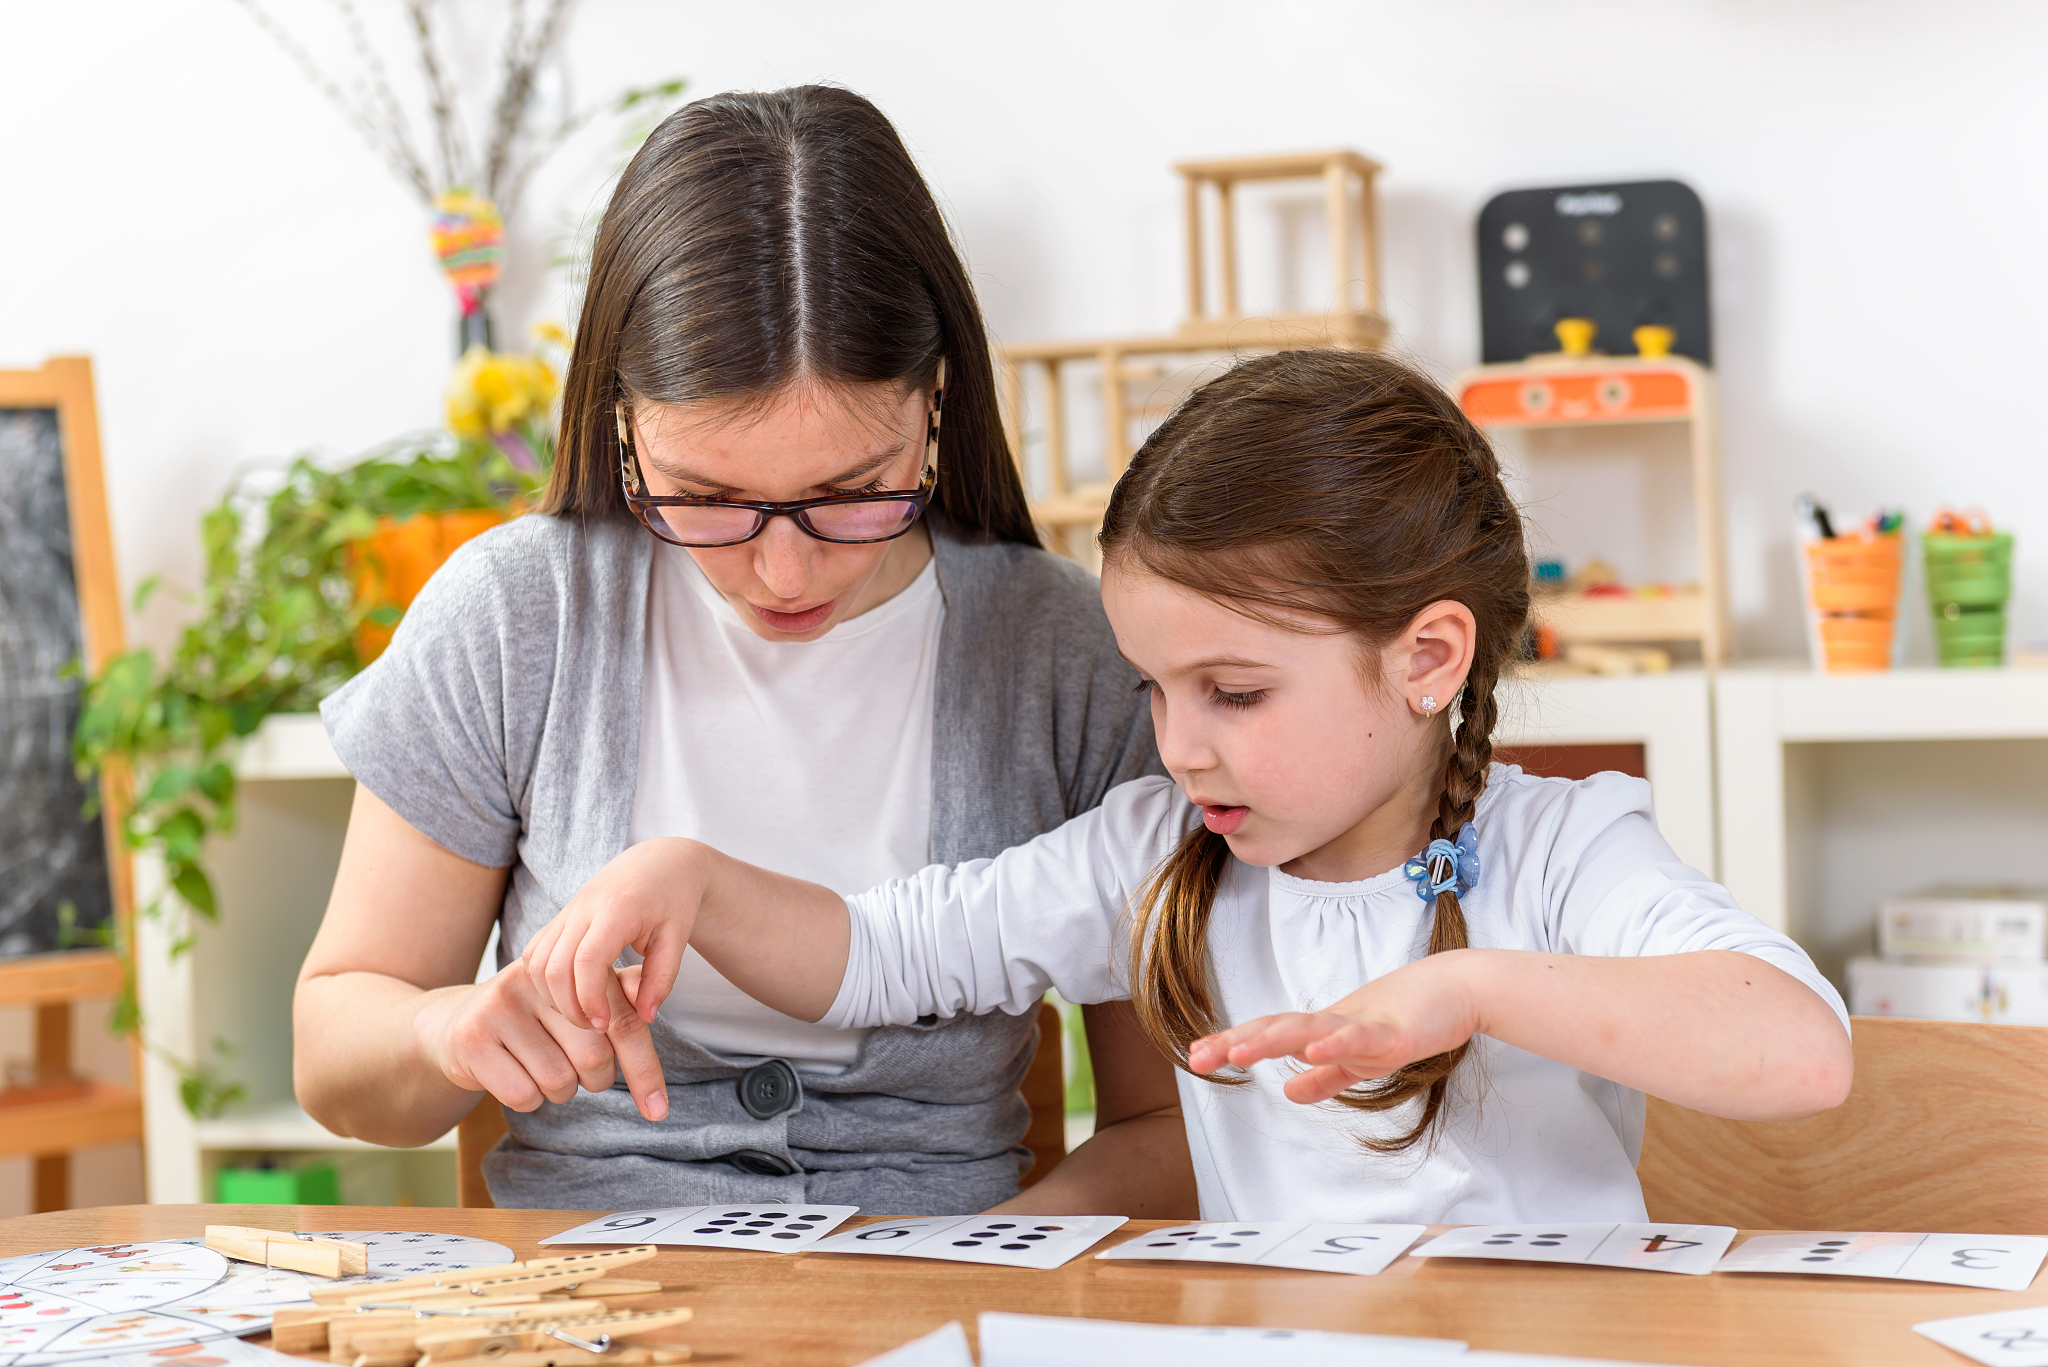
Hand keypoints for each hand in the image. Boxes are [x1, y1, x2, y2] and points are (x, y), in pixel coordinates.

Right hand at [414, 960, 668, 1120]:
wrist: (455, 1025)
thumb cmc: (534, 1018)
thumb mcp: (576, 1001)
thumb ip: (619, 996)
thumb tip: (650, 1004)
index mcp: (572, 967)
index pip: (623, 1022)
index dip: (644, 1069)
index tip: (659, 1112)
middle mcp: (536, 979)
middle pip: (594, 1057)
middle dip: (595, 1079)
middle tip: (578, 1070)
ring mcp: (500, 1006)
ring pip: (559, 1081)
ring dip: (559, 1090)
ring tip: (540, 1066)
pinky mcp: (472, 1037)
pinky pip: (524, 1095)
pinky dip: (529, 1099)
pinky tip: (514, 1075)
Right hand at [523, 838, 706, 1033]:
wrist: (658, 863)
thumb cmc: (674, 900)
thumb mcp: (678, 938)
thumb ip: (661, 978)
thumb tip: (644, 1017)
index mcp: (616, 910)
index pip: (587, 960)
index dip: (589, 999)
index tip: (604, 1024)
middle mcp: (583, 908)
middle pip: (554, 966)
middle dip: (568, 1006)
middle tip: (595, 1027)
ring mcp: (566, 912)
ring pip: (536, 962)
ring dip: (552, 996)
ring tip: (583, 1014)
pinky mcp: (558, 918)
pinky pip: (534, 953)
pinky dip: (542, 980)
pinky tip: (568, 995)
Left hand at [1186, 951, 1482, 1104]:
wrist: (1459, 988)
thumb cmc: (1411, 1016)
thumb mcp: (1361, 1057)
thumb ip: (1327, 1076)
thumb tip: (1290, 1092)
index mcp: (1324, 1029)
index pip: (1269, 1034)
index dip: (1232, 1042)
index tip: (1196, 1055)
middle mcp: (1333, 1022)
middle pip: (1275, 1029)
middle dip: (1235, 1042)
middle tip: (1197, 1057)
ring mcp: (1360, 1024)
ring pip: (1308, 1029)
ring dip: (1271, 1039)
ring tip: (1238, 1051)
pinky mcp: (1393, 1031)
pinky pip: (1359, 1038)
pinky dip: (1334, 1043)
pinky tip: (1311, 1050)